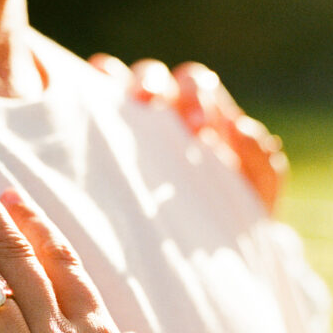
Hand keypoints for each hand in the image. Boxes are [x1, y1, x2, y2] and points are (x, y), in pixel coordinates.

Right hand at [89, 55, 288, 213]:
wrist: (200, 255)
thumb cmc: (225, 219)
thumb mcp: (253, 197)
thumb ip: (259, 164)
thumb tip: (241, 128)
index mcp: (198, 112)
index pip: (193, 83)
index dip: (195, 96)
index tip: (197, 128)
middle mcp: (159, 109)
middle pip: (153, 76)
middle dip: (153, 87)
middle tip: (149, 109)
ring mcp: (123, 121)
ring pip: (113, 81)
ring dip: (112, 84)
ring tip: (111, 111)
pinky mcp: (94, 138)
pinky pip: (80, 103)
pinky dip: (77, 94)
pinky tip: (73, 108)